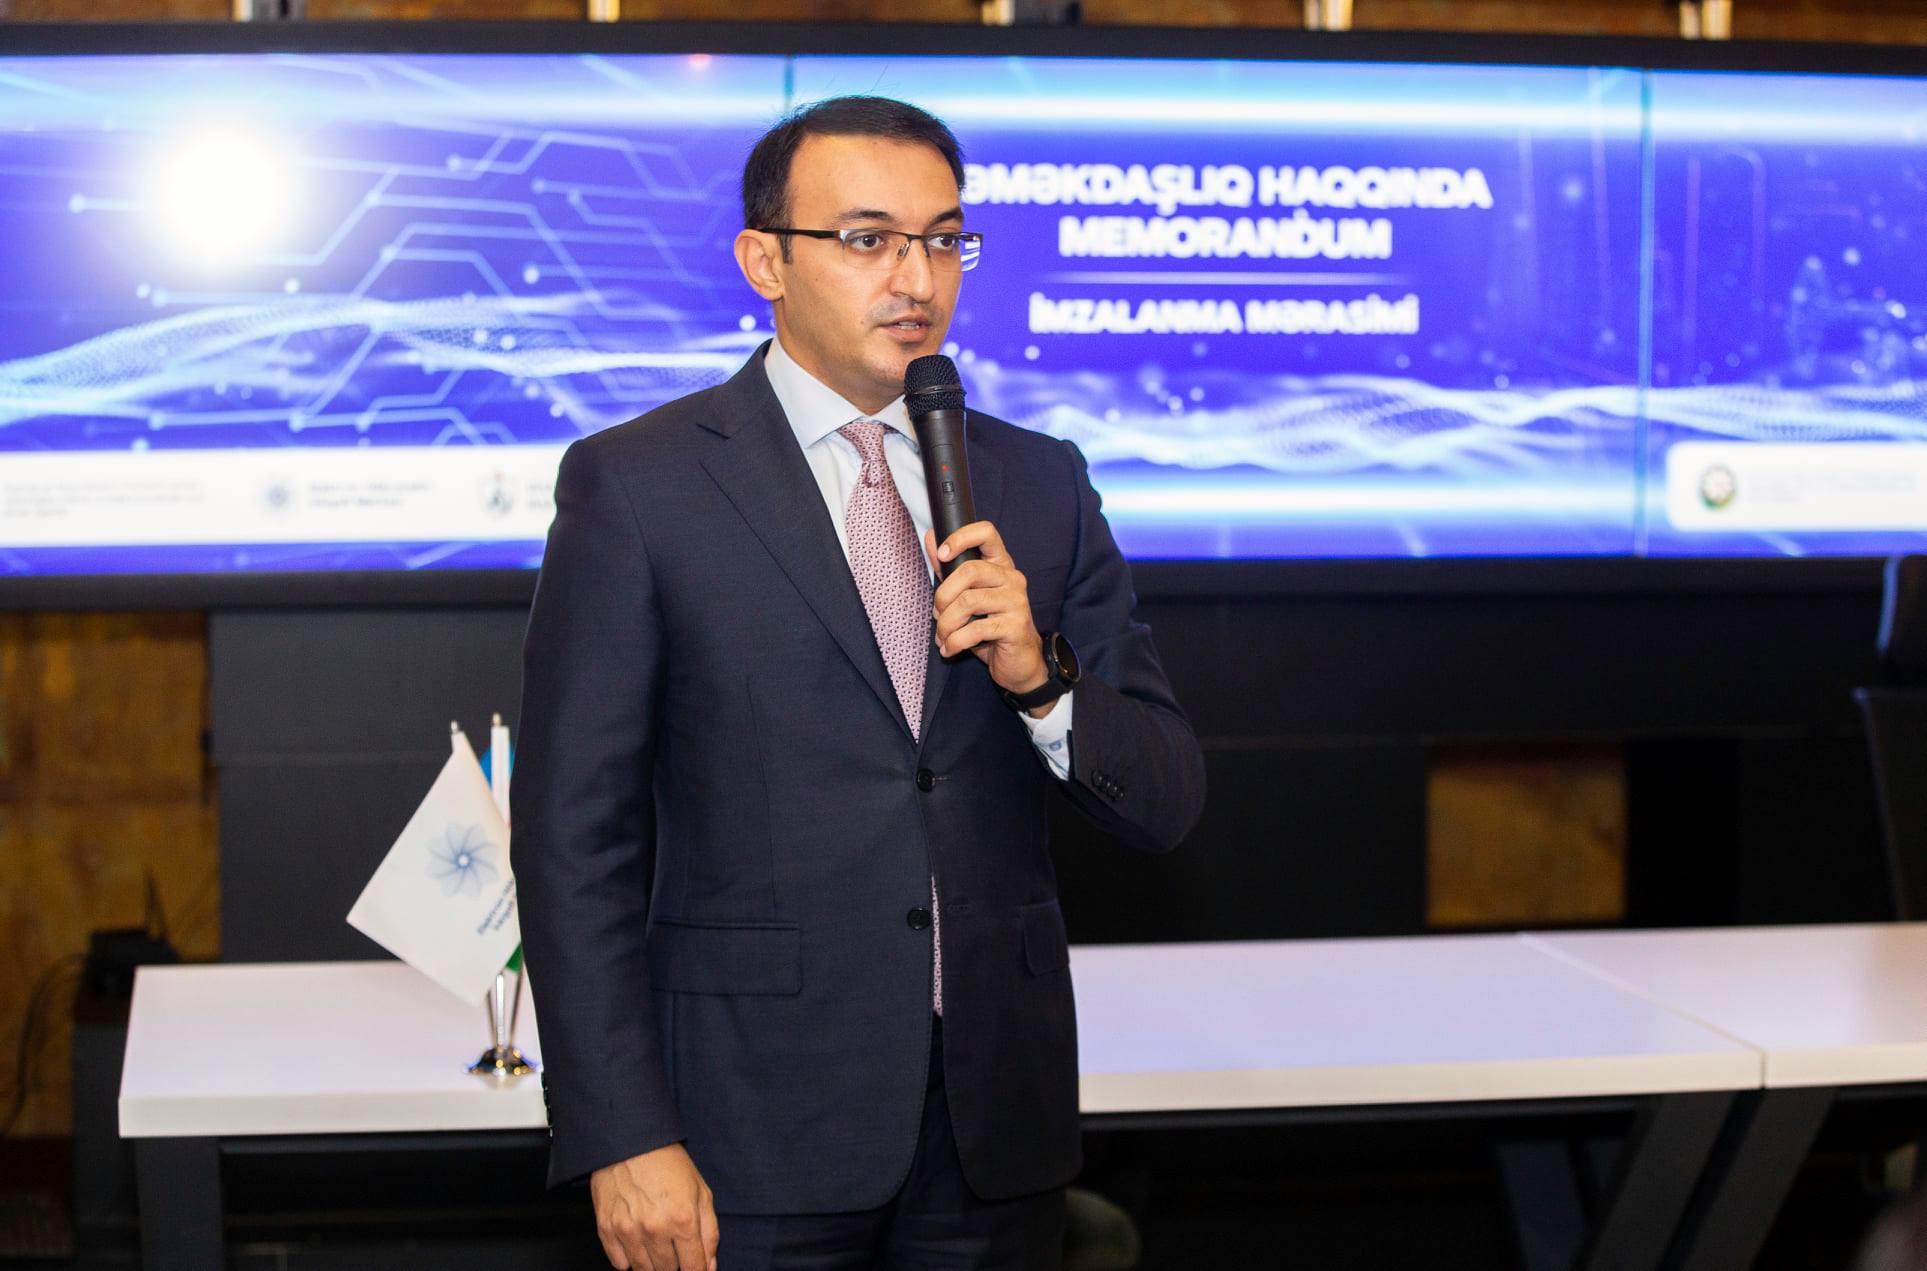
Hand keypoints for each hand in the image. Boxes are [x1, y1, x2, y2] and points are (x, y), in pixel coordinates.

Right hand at [589, 1142, 718, 1270]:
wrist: (631, 1141)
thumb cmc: (669, 1164)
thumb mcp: (701, 1192)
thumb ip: (709, 1233)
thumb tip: (709, 1266)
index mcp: (683, 1219)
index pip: (693, 1267)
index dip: (697, 1270)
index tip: (695, 1266)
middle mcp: (655, 1229)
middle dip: (676, 1264)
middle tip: (674, 1244)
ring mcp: (628, 1231)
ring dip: (653, 1264)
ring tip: (656, 1242)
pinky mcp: (606, 1229)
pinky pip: (620, 1264)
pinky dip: (629, 1258)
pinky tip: (637, 1240)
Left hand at [925, 521, 1048, 705]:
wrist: (1019, 663)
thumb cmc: (990, 628)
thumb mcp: (967, 597)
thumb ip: (949, 569)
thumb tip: (930, 537)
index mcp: (1001, 566)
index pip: (986, 533)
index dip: (961, 537)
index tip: (942, 554)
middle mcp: (1012, 578)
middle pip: (970, 570)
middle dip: (943, 595)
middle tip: (937, 614)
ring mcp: (1016, 602)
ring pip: (968, 602)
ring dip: (946, 624)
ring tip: (942, 637)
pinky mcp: (1015, 626)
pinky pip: (974, 629)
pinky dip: (954, 642)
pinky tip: (949, 649)